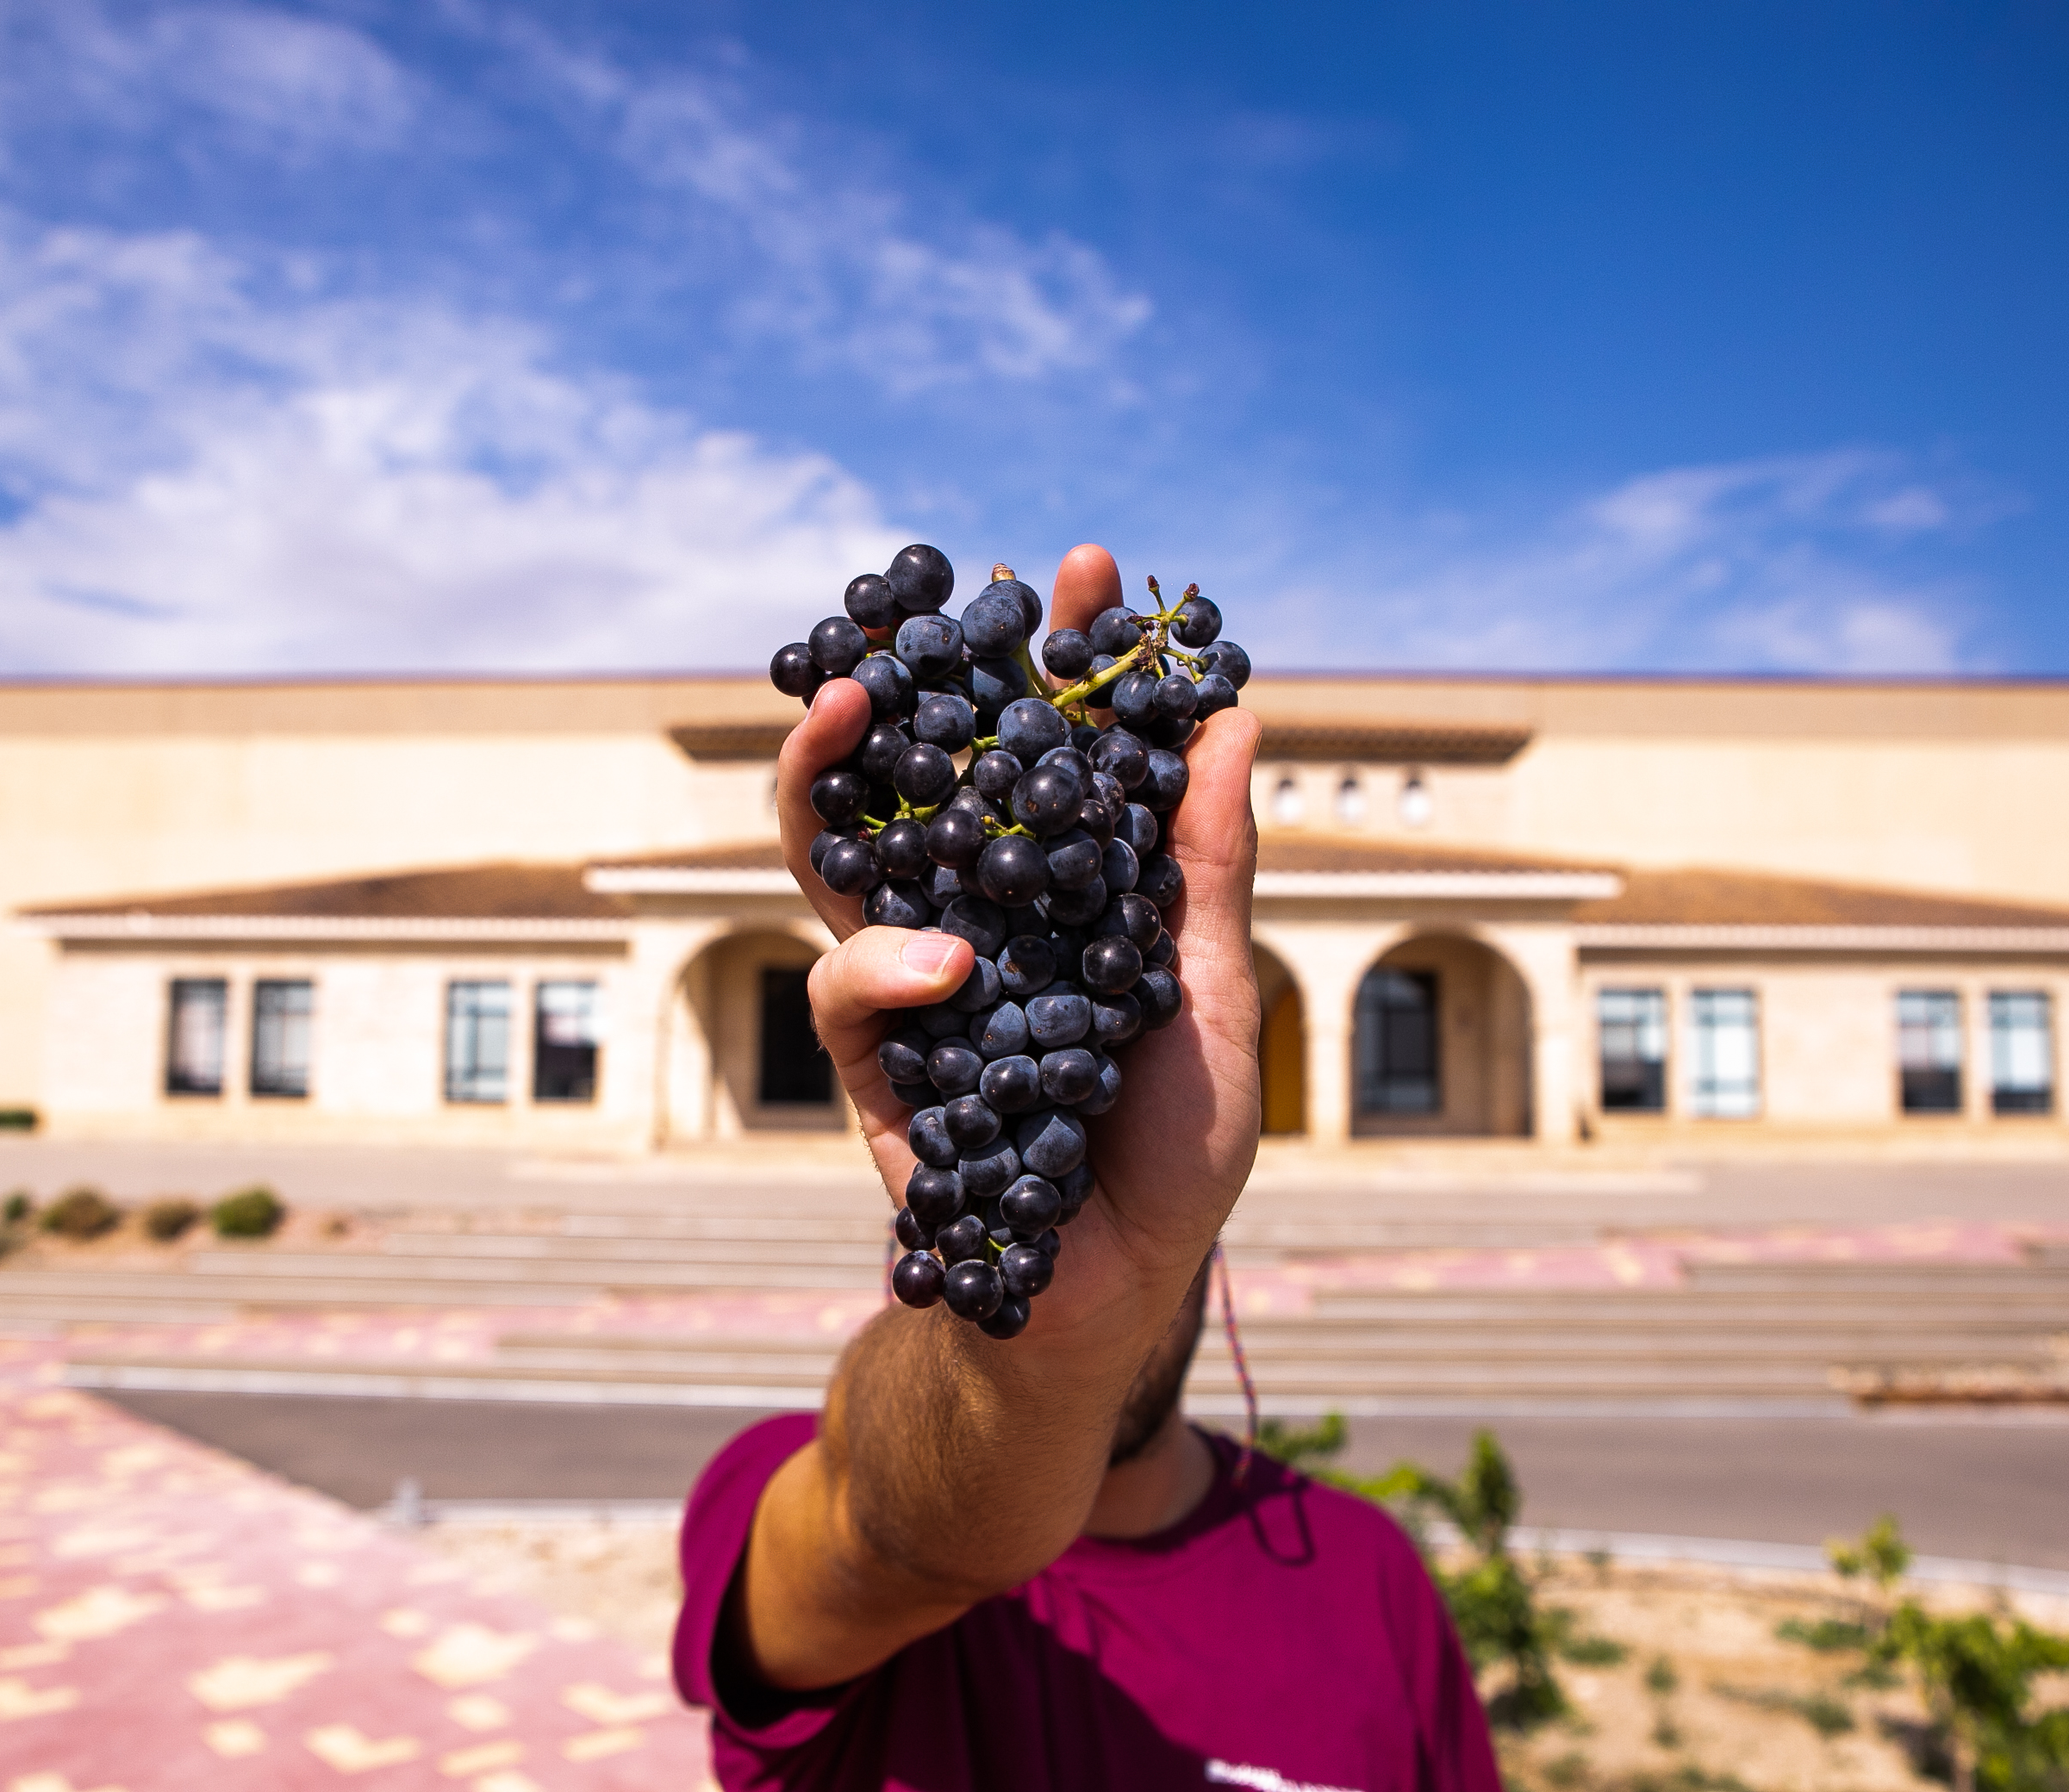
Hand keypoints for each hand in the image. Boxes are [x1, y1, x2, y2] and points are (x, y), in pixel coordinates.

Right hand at [772, 544, 1263, 1288]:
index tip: (1086, 566)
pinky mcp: (872, 1058)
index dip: (1063, 662)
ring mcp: (913, 978)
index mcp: (1063, 887)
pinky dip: (889, 968)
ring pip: (833, 853)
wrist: (1111, 1290)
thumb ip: (1207, 869)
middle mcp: (978, 913)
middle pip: (924, 775)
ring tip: (858, 709)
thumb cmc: (1171, 1149)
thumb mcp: (1211, 996)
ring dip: (829, 774)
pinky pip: (846, 988)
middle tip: (927, 601)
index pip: (1052, 749)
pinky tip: (950, 969)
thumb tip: (1239, 722)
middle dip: (917, 680)